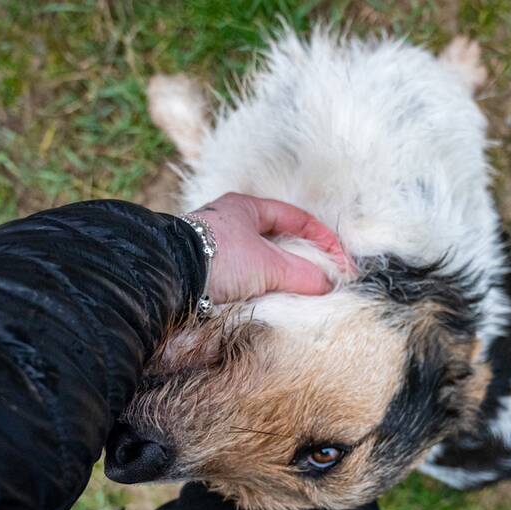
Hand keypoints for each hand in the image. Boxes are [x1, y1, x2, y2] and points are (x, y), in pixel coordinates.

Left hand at [186, 193, 348, 303]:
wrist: (169, 278)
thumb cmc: (218, 258)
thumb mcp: (269, 266)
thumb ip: (304, 274)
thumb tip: (328, 285)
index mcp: (246, 208)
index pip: (298, 219)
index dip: (325, 240)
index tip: (342, 264)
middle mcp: (230, 222)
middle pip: (280, 240)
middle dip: (304, 258)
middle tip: (324, 277)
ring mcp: (217, 247)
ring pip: (262, 260)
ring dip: (283, 276)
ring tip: (301, 293)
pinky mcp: (207, 271)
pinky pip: (245, 277)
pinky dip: (263, 287)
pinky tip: (272, 301)